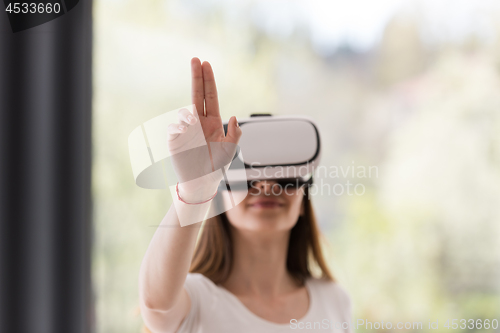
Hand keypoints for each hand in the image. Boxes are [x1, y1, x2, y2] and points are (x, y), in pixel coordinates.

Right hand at [166, 58, 241, 201]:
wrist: (200, 182)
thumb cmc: (215, 166)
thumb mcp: (230, 151)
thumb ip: (235, 134)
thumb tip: (234, 117)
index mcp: (213, 122)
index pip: (210, 96)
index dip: (208, 81)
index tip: (206, 64)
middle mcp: (199, 122)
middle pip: (197, 94)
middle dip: (197, 77)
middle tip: (196, 60)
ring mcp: (186, 129)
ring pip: (185, 112)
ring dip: (189, 114)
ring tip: (195, 126)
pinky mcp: (175, 139)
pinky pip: (174, 128)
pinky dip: (178, 127)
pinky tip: (183, 131)